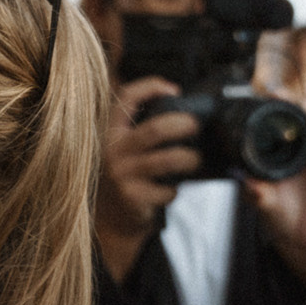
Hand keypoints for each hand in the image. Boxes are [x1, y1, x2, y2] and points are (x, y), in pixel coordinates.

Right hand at [92, 78, 201, 277]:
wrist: (110, 217)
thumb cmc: (126, 174)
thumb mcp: (125, 146)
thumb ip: (142, 127)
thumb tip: (184, 110)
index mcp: (111, 131)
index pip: (127, 97)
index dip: (152, 87)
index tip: (175, 91)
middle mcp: (112, 150)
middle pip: (156, 129)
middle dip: (184, 124)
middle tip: (196, 126)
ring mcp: (122, 174)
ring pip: (169, 159)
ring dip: (190, 159)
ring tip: (195, 160)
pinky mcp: (132, 196)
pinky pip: (167, 189)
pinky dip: (175, 189)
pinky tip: (171, 189)